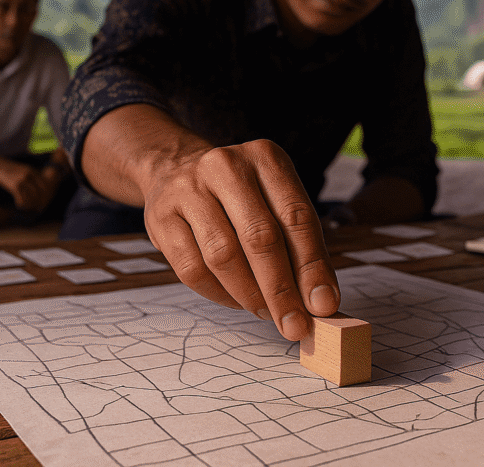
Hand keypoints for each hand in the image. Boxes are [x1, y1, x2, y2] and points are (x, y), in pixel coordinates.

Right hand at [0, 159, 51, 210]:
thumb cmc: (10, 169)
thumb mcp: (24, 169)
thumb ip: (32, 176)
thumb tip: (39, 186)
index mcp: (33, 171)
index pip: (44, 185)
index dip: (45, 195)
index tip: (44, 201)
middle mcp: (29, 176)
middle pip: (38, 192)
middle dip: (39, 201)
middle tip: (37, 208)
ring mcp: (22, 181)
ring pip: (30, 197)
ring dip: (29, 204)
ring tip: (27, 208)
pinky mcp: (14, 186)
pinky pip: (21, 198)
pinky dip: (20, 203)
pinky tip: (18, 205)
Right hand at [141, 138, 340, 340]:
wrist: (176, 170)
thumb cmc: (242, 196)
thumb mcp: (277, 202)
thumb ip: (301, 246)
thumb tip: (320, 302)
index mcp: (265, 157)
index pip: (295, 216)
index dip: (312, 265)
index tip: (323, 305)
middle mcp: (226, 166)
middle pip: (259, 236)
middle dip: (281, 289)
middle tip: (295, 324)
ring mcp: (188, 188)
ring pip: (223, 256)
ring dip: (250, 295)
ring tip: (266, 313)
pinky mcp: (160, 216)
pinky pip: (191, 269)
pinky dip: (219, 295)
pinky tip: (236, 301)